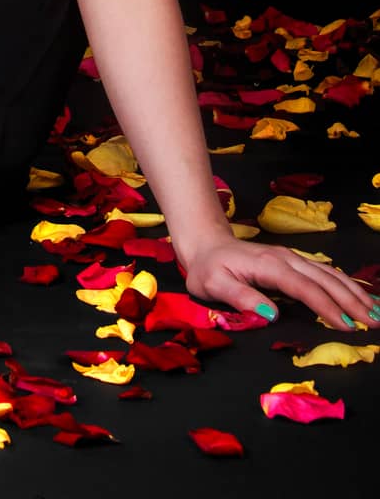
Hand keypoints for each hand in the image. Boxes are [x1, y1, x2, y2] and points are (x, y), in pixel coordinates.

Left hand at [179, 233, 379, 330]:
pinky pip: (325, 272)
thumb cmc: (208, 268)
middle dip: (352, 301)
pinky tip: (360, 295)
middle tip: (375, 322)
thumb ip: (241, 298)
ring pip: (330, 274)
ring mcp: (292, 258)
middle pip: (325, 280)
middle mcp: (286, 259)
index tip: (346, 327)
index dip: (326, 308)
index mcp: (269, 266)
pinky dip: (346, 284)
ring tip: (377, 312)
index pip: (305, 289)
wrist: (206, 243)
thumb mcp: (214, 285)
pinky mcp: (294, 262)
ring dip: (354, 292)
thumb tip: (272, 314)